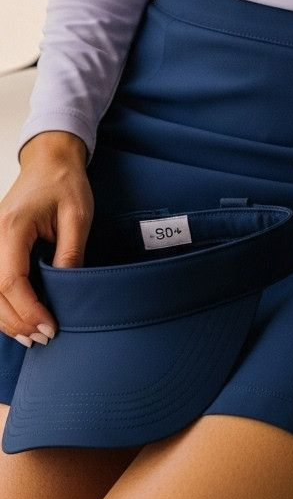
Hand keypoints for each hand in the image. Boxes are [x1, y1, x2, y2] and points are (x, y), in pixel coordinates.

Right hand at [0, 135, 93, 345]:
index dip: (29, 311)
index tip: (50, 327)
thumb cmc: (65, 184)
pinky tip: (18, 319)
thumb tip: (67, 290)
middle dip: (16, 321)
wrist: (50, 160)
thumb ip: (71, 253)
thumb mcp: (78, 216)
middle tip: (43, 338)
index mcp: (12, 227)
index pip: (12, 280)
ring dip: (6, 318)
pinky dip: (2, 303)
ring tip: (31, 335)